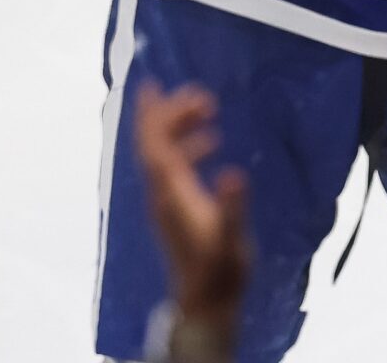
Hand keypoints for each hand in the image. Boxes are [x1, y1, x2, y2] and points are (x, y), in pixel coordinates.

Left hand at [132, 82, 249, 340]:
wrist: (207, 299)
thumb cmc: (220, 268)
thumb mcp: (230, 236)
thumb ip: (231, 205)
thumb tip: (233, 172)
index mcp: (171, 193)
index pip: (155, 146)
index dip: (153, 116)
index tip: (153, 85)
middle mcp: (162, 193)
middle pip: (155, 144)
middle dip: (171, 115)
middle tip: (200, 94)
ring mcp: (167, 201)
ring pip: (164, 154)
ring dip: (180, 128)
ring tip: (207, 109)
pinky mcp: (176, 208)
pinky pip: (175, 166)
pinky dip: (187, 147)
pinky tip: (210, 144)